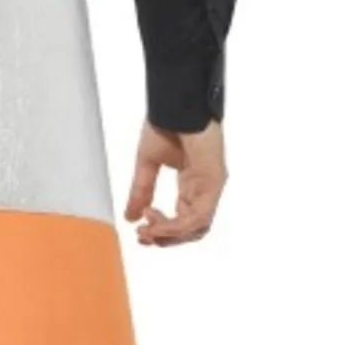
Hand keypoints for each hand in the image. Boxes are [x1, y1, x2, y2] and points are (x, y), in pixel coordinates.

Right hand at [125, 118, 226, 246]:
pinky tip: (157, 219)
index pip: (183, 221)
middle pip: (192, 230)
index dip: (162, 231)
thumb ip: (141, 192)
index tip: (140, 231)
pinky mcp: (214, 182)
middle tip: (143, 236)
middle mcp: (204, 190)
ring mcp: (211, 187)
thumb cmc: (166, 126)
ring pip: (196, 228)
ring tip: (148, 228)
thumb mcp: (147, 165)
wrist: (176, 105)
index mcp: (192, 186)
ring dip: (169, 234)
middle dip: (166, 238)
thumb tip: (130, 217)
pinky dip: (177, 224)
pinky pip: (199, 216)